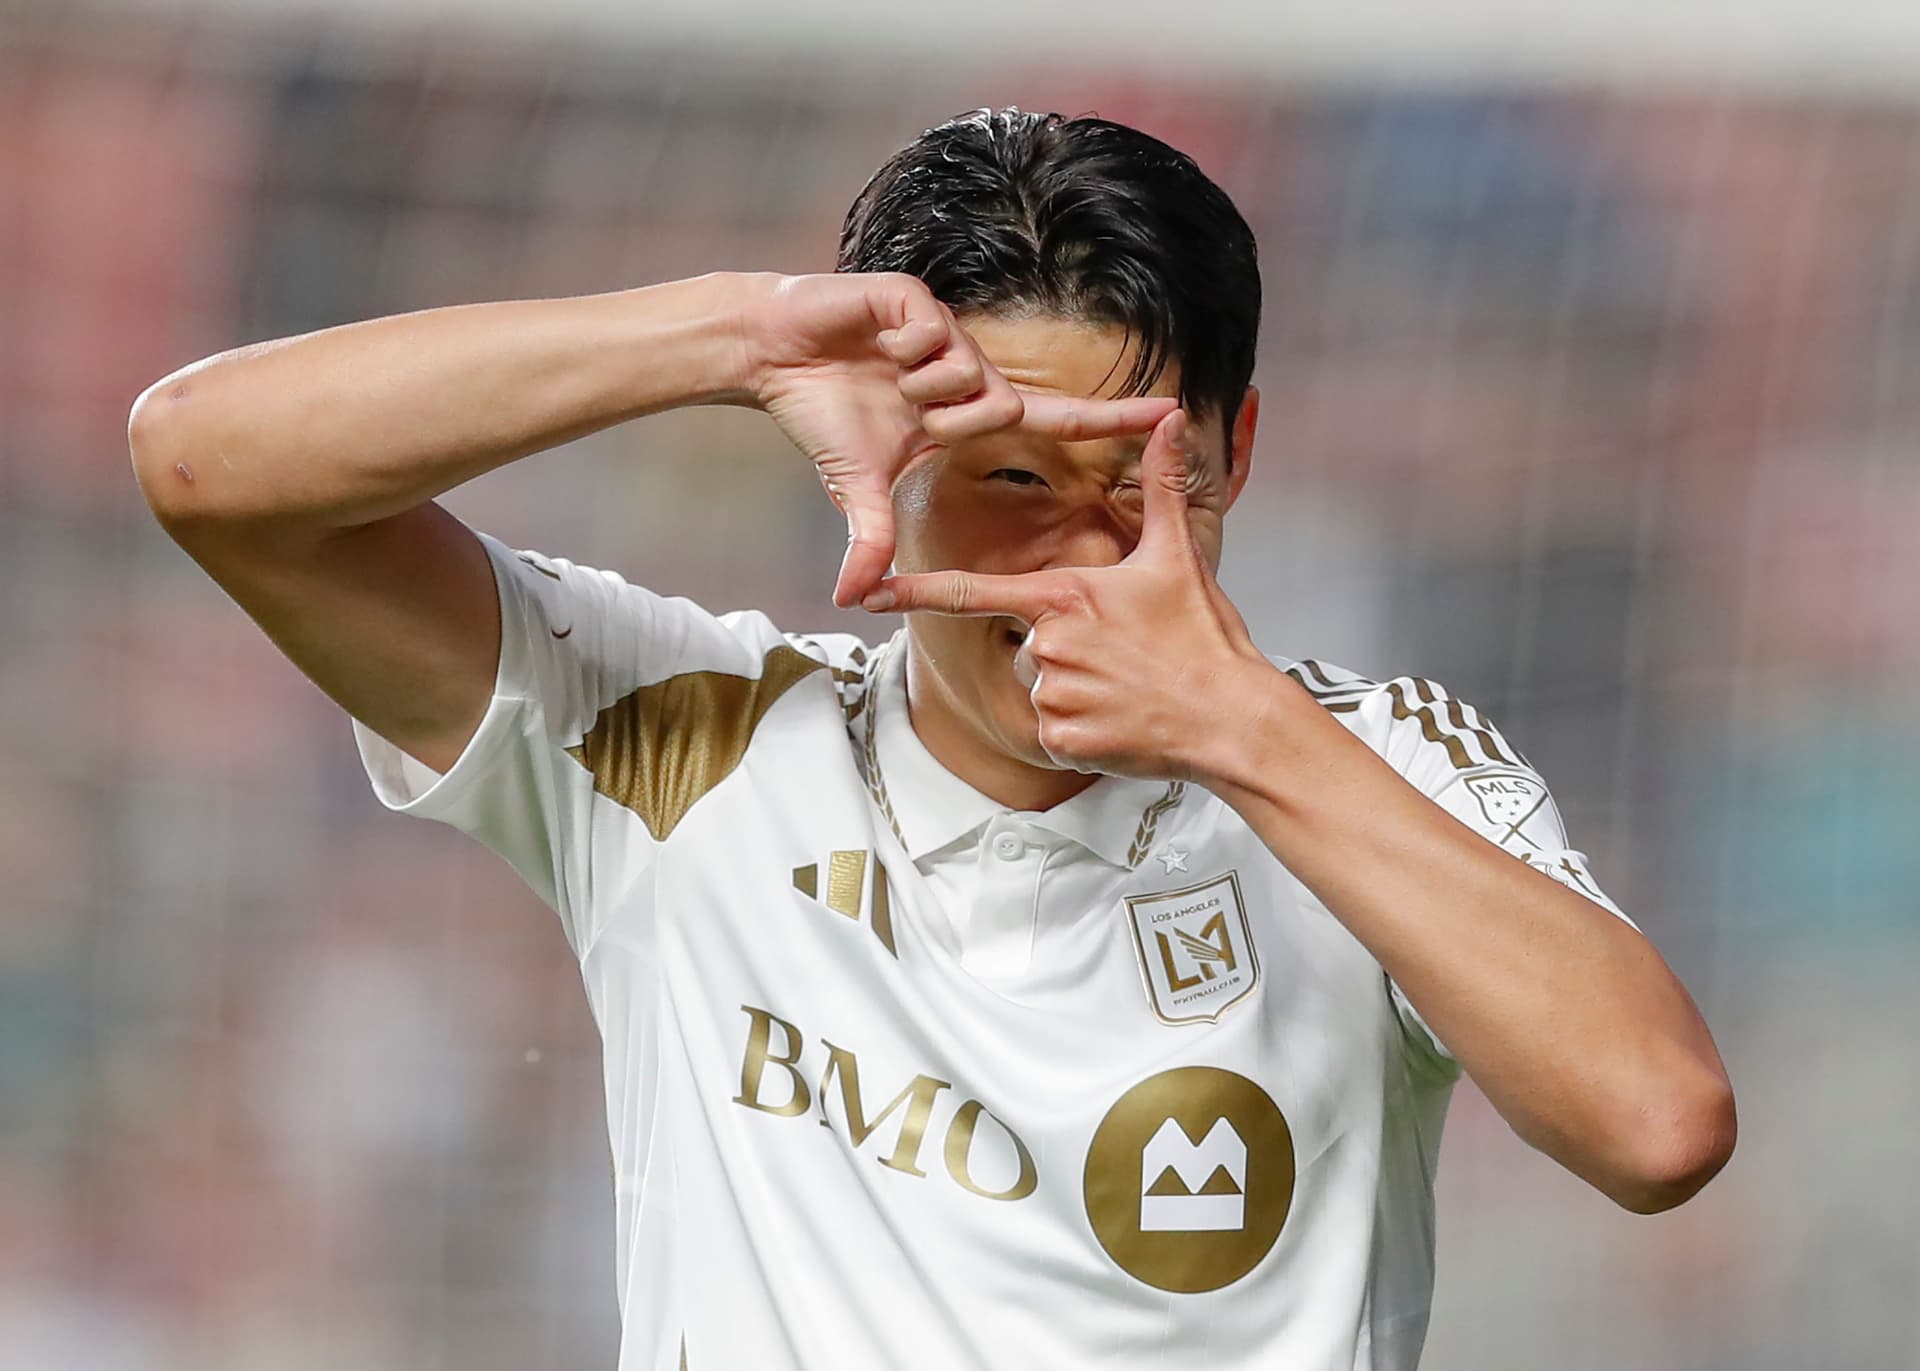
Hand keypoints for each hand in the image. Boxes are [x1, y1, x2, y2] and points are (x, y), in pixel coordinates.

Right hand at [736, 272, 1177, 606]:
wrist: (773, 354)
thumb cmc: (823, 414)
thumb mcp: (855, 487)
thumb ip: (871, 540)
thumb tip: (850, 600)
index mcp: (971, 410)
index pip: (1057, 420)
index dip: (1114, 420)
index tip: (1175, 414)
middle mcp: (972, 370)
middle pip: (1003, 407)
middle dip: (953, 422)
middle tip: (908, 414)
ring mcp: (949, 334)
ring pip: (969, 375)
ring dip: (920, 389)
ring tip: (885, 375)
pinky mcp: (919, 301)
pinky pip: (932, 338)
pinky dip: (900, 352)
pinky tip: (874, 343)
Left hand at [863, 409, 1274, 780]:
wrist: (1232, 719)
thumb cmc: (1204, 640)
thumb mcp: (1179, 558)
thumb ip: (1162, 487)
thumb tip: (1170, 420)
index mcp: (1064, 596)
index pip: (972, 591)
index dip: (915, 590)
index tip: (867, 591)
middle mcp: (1048, 644)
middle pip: (1029, 644)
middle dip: (1068, 651)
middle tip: (1126, 656)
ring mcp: (1052, 696)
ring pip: (1041, 688)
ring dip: (1077, 691)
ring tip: (1129, 688)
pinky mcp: (1061, 741)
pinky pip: (1054, 731)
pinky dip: (1084, 730)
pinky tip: (1123, 721)